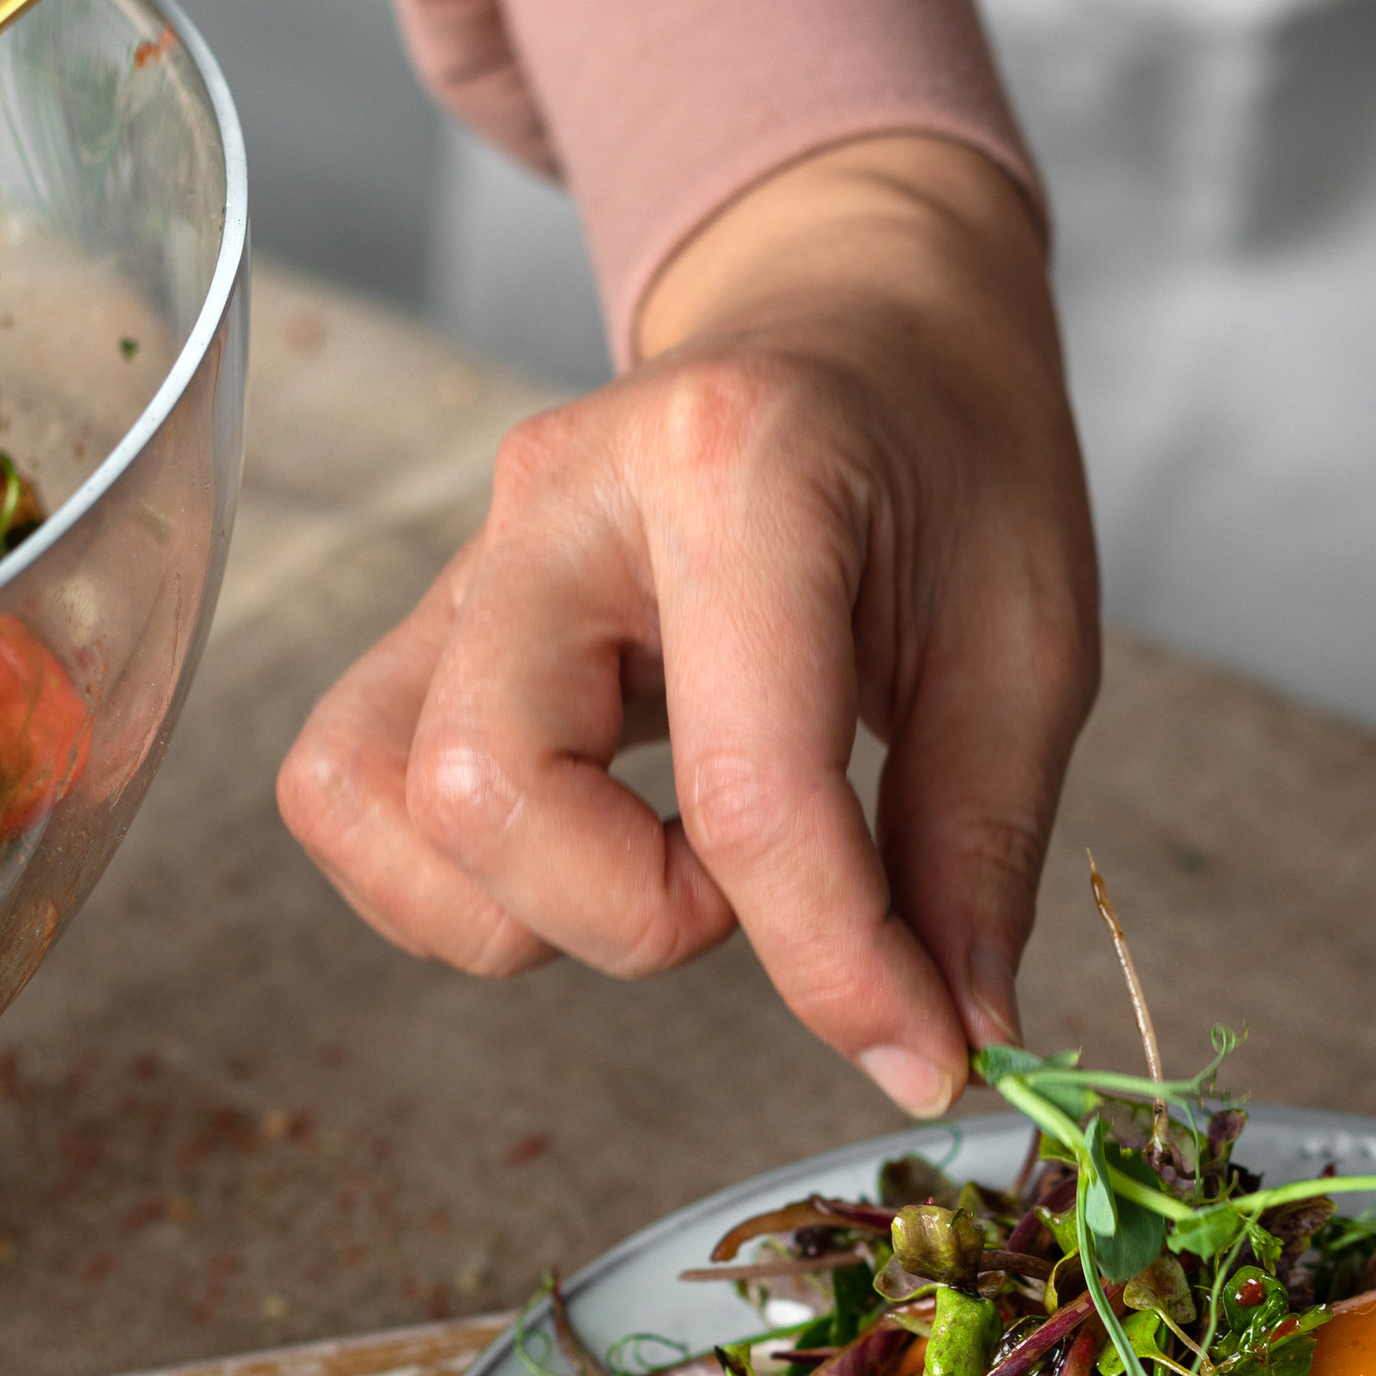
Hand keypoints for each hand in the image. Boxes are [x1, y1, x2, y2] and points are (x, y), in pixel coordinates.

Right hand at [272, 134, 1098, 1115]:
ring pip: (378, 801)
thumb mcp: (1026, 642)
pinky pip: (348, 794)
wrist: (862, 326)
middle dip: (628, 917)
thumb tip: (944, 1049)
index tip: (920, 1049)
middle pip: (483, 789)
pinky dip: (453, 885)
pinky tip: (589, 856)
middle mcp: (557, 500)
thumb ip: (977, 853)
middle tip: (755, 886)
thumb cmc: (950, 463)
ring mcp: (468, 557)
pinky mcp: (426, 622)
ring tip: (665, 869)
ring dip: (519, 909)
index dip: (834, 966)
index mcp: (737, 466)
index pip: (743, 788)